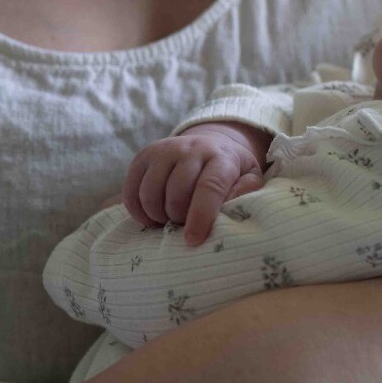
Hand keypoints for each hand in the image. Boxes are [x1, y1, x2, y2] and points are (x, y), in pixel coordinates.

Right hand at [122, 122, 269, 241]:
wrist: (209, 143)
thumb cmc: (231, 171)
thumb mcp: (250, 178)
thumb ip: (246, 192)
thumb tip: (230, 207)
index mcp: (221, 157)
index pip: (209, 186)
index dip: (200, 216)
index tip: (193, 240)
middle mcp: (191, 149)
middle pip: (176, 192)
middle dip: (178, 218)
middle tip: (184, 226)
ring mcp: (164, 150)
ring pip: (150, 192)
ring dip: (157, 216)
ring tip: (169, 221)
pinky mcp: (144, 156)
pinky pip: (131, 190)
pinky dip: (138, 211)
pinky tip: (152, 217)